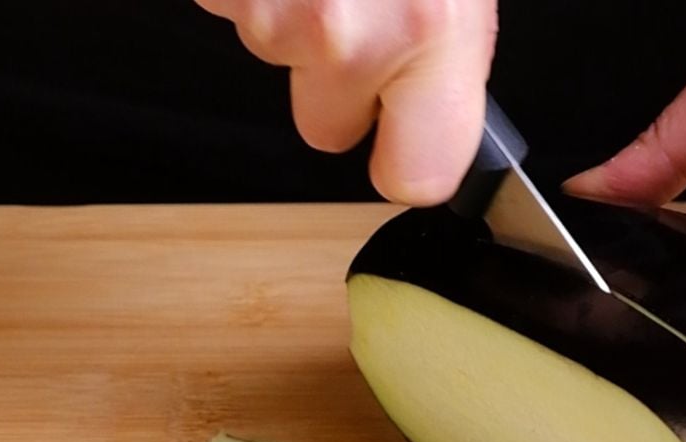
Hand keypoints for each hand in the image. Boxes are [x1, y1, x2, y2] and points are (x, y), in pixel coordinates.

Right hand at [196, 0, 497, 204]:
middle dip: (337, 78)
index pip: (417, 179)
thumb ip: (450, 47)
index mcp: (427, 24)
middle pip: (326, 127)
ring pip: (279, 60)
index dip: (412, 160)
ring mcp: (269, 13)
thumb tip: (445, 103)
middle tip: (361, 3)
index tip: (411, 142)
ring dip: (297, 15)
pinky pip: (235, 8)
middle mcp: (344, 33)